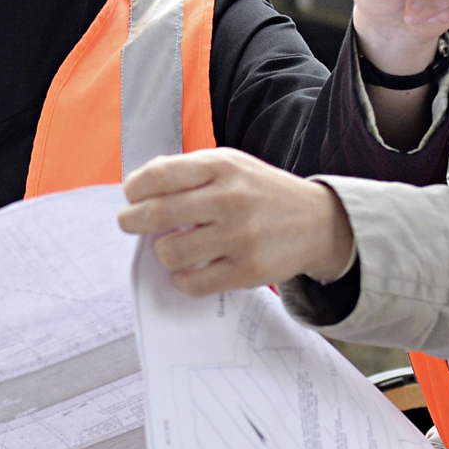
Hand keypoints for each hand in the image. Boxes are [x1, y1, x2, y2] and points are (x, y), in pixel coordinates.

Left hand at [117, 149, 352, 296]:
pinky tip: (188, 270)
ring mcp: (241, 237)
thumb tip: (140, 188)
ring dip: (161, 252)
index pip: (159, 175)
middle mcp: (231, 199)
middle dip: (132, 221)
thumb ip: (190, 172)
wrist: (319, 222)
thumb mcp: (232, 165)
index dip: (135, 188)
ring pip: (171, 252)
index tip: (132, 196)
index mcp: (222, 167)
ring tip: (170, 247)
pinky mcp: (248, 270)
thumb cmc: (263, 192)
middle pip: (159, 214)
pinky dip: (182, 278)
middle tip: (130, 223)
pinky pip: (194, 283)